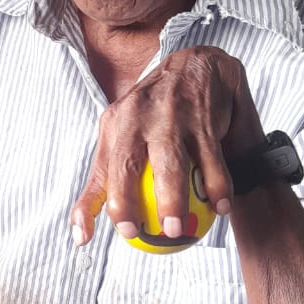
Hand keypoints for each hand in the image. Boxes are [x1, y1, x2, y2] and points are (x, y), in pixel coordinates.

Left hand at [70, 46, 262, 243]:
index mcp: (115, 123)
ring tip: (177, 230)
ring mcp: (171, 116)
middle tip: (137, 233)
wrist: (196, 65)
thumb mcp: (122, 134)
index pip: (99, 171)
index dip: (89, 205)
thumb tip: (82, 232)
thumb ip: (104, 179)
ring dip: (173, 200)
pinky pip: (211, 160)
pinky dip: (217, 187)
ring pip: (170, 164)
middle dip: (128, 201)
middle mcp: (138, 117)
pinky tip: (221, 208)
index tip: (86, 237)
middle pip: (127, 165)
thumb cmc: (154, 114)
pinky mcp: (202, 118)